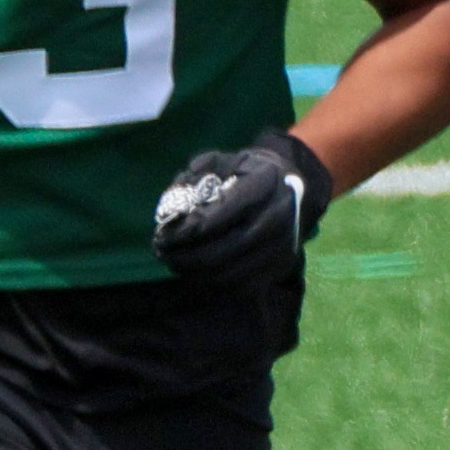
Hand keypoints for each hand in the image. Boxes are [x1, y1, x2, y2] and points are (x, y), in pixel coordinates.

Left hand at [150, 127, 335, 287]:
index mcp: (264, 183)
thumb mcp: (220, 162)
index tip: (162, 234)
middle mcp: (279, 216)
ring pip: (230, 273)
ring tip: (173, 263)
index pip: (221, 215)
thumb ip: (193, 178)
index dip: (188, 230)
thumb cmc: (244, 173)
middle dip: (185, 256)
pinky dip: (212, 285)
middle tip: (161, 252)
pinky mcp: (280, 266)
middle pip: (224, 250)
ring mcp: (282, 245)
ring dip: (194, 273)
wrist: (287, 188)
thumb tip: (170, 210)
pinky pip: (241, 287)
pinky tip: (193, 274)